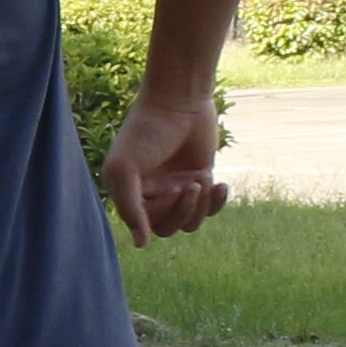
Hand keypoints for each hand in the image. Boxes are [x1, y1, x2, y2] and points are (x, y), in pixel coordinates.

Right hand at [99, 86, 229, 244]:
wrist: (178, 101)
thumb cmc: (146, 132)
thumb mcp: (125, 169)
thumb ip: (129, 208)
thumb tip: (141, 245)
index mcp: (131, 193)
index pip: (146, 224)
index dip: (162, 213)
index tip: (170, 188)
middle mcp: (153, 194)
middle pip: (168, 228)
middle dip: (182, 212)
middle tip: (190, 186)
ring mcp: (178, 187)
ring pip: (189, 222)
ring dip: (200, 208)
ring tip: (203, 181)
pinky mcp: (200, 178)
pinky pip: (209, 208)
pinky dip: (218, 202)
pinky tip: (220, 185)